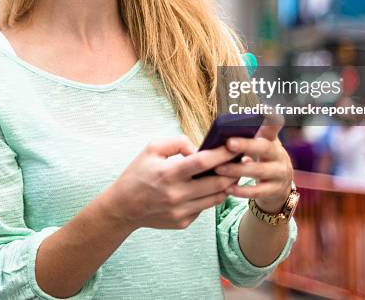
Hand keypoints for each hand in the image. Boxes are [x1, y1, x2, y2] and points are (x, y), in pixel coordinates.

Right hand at [106, 136, 239, 230]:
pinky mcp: (183, 222)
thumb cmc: (138, 173)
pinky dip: (211, 196)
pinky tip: (211, 187)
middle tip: (241, 160)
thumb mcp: (152, 148)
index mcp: (168, 174)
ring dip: (227, 185)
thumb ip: (177, 142)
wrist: (123, 207)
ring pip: (215, 198)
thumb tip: (199, 149)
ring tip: (232, 172)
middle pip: (216, 183)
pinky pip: (204, 207)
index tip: (234, 146)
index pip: (202, 162)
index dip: (221, 153)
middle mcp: (176, 195)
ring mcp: (181, 211)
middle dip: (232, 170)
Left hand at [213, 115, 293, 213]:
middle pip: (264, 148)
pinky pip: (258, 191)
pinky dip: (242, 190)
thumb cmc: (260, 161)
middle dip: (246, 145)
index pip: (273, 126)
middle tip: (229, 143)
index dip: (271, 118)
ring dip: (237, 170)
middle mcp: (279, 155)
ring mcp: (280, 173)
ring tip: (219, 168)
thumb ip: (246, 139)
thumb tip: (221, 132)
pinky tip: (227, 188)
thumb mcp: (258, 148)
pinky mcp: (275, 191)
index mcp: (272, 140)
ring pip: (259, 171)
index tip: (265, 108)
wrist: (278, 188)